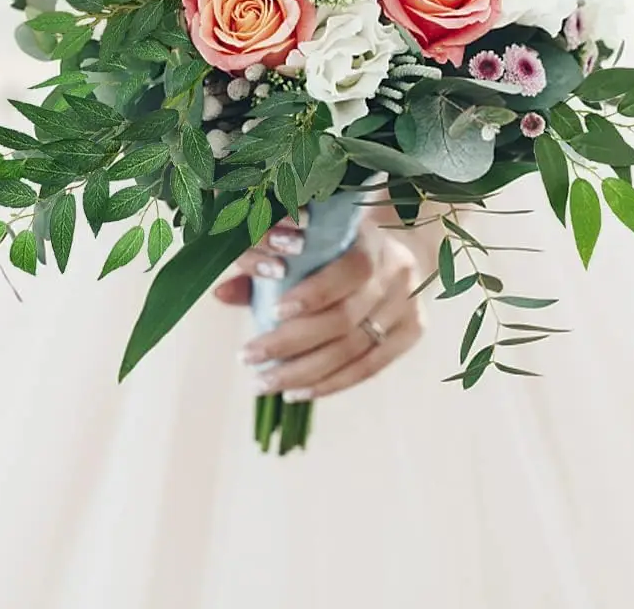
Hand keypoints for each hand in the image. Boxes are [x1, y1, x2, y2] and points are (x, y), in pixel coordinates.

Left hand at [213, 216, 425, 400]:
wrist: (405, 247)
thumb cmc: (342, 245)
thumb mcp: (313, 243)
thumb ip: (268, 267)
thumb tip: (221, 293)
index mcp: (374, 242)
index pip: (349, 271)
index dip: (312, 295)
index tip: (271, 313)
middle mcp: (398, 274)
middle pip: (345, 319)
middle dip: (291, 343)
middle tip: (249, 358)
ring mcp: (409, 307)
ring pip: (354, 350)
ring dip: (304, 372)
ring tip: (265, 382)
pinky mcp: (413, 333)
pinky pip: (369, 368)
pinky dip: (330, 384)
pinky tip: (298, 392)